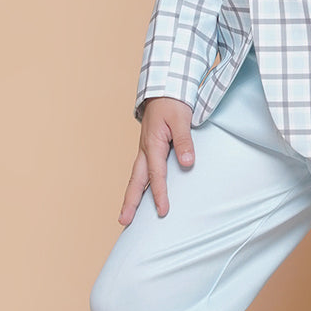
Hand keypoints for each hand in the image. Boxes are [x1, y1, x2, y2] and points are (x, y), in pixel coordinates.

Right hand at [119, 97, 194, 223]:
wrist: (164, 89)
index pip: (156, 174)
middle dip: (130, 202)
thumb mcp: (182, 119)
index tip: (162, 211)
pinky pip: (141, 171)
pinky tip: (140, 195)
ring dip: (131, 196)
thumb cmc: (173, 103)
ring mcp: (145, 150)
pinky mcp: (149, 149)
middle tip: (123, 222)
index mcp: (153, 144)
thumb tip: (187, 163)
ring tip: (126, 215)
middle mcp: (146, 150)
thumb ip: (185, 141)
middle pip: (136, 181)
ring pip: (136, 177)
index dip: (160, 193)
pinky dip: (138, 185)